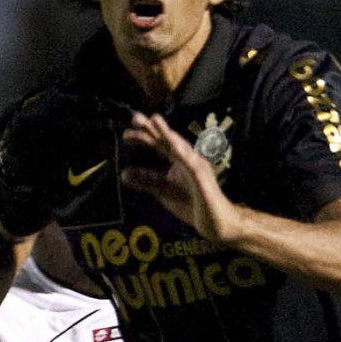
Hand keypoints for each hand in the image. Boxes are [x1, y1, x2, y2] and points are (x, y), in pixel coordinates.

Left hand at [120, 113, 243, 243]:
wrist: (217, 224)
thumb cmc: (193, 206)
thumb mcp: (164, 191)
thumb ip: (147, 181)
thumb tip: (123, 173)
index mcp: (179, 160)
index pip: (160, 144)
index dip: (144, 136)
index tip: (126, 134)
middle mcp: (189, 159)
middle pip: (169, 140)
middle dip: (153, 128)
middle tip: (135, 117)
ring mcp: (198, 168)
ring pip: (182, 148)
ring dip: (169, 134)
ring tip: (155, 120)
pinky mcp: (205, 181)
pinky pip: (194, 167)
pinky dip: (185, 156)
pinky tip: (175, 148)